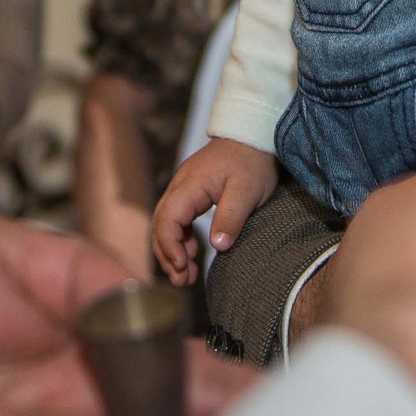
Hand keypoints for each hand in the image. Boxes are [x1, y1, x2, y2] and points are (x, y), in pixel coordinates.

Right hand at [151, 138, 276, 283]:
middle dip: (167, 254)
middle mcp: (181, 185)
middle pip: (161, 223)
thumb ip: (231, 217)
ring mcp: (185, 188)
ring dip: (172, 249)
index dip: (170, 245)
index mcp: (190, 184)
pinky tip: (190, 254)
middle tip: (182, 281)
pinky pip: (177, 218)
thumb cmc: (251, 160)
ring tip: (186, 275)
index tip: (182, 266)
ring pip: (166, 222)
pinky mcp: (192, 192)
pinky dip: (180, 239)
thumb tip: (218, 246)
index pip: (168, 218)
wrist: (254, 135)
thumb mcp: (247, 191)